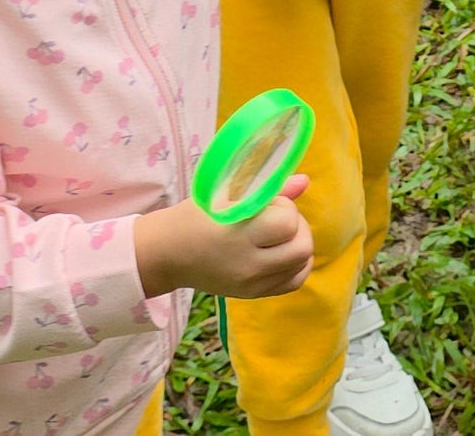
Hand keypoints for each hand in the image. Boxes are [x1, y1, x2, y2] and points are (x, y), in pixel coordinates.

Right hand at [133, 177, 314, 300]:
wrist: (169, 254)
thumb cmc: (196, 217)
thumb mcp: (227, 195)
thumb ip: (270, 190)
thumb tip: (305, 180)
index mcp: (238, 235)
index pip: (288, 222)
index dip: (284, 207)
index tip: (267, 204)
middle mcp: (248, 265)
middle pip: (302, 247)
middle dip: (297, 226)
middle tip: (278, 218)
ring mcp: (252, 284)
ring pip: (302, 265)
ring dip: (298, 245)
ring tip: (279, 235)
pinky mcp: (254, 294)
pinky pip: (293, 282)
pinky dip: (296, 265)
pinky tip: (283, 252)